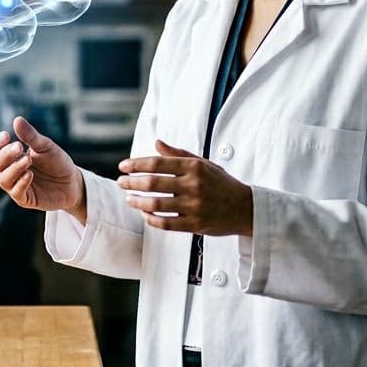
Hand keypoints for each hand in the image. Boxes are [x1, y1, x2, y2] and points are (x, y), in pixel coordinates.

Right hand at [0, 116, 84, 216]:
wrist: (73, 182)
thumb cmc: (58, 162)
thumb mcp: (46, 146)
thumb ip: (31, 136)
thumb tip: (17, 120)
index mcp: (14, 156)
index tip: (6, 135)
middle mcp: (12, 171)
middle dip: (5, 155)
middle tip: (19, 147)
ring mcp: (17, 185)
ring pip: (3, 179)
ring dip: (13, 169)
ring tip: (28, 160)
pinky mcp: (26, 199)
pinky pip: (16, 192)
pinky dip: (21, 183)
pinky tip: (30, 174)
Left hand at [117, 140, 253, 235]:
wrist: (245, 208)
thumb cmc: (221, 183)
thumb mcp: (203, 164)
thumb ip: (178, 154)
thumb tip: (156, 142)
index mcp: (194, 167)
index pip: (158, 163)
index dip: (136, 164)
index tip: (123, 166)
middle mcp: (193, 185)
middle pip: (153, 183)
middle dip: (131, 182)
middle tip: (120, 183)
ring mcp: (194, 206)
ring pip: (156, 204)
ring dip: (137, 201)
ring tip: (128, 199)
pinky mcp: (195, 224)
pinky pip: (166, 223)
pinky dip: (151, 219)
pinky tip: (144, 213)